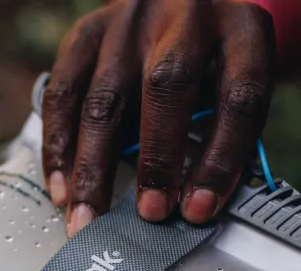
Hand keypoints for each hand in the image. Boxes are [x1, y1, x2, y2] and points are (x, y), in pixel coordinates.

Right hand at [43, 0, 274, 235]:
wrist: (181, 7)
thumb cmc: (213, 61)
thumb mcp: (236, 86)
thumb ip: (225, 136)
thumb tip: (195, 206)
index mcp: (241, 29)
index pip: (238, 97)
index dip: (220, 159)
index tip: (198, 209)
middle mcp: (186, 15)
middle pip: (167, 87)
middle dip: (156, 160)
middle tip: (148, 213)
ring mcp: (130, 21)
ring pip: (104, 98)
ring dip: (92, 168)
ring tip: (88, 218)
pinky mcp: (87, 32)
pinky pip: (62, 93)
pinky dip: (59, 147)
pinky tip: (60, 186)